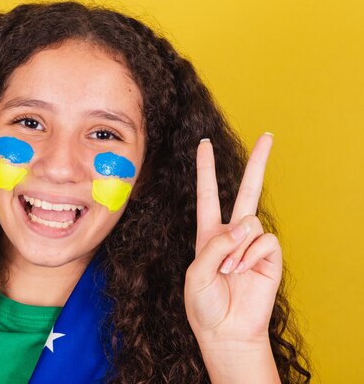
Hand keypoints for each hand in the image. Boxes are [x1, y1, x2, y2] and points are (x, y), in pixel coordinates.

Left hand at [184, 133, 281, 344]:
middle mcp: (232, 233)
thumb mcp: (196, 273)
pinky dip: (251, 255)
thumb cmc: (204, 304)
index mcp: (209, 232)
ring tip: (229, 271)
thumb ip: (215, 245)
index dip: (206, 169)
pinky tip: (243, 271)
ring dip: (236, 247)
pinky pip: (264, 240)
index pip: (207, 193)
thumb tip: (244, 225)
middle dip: (258, 163)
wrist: (225, 331)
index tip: (205, 144)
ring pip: (250, 221)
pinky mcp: (269, 256)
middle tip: (268, 135)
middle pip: (246, 190)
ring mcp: (252, 244)